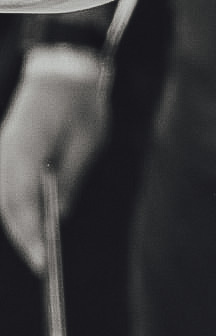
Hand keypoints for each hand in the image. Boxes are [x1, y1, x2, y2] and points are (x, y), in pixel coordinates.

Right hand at [0, 65, 106, 272]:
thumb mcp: (87, 142)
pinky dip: (16, 207)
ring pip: (3, 199)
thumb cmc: (80, 104)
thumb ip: (70, 178)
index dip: (31, 235)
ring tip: (39, 248)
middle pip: (7, 206)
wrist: (62, 71)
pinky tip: (32, 221)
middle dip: (23, 236)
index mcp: (25, 152)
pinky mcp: (5, 151)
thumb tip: (60, 215)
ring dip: (19, 223)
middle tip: (42, 264)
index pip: (22, 204)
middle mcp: (4, 155)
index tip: (43, 260)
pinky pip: (5, 187)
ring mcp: (1, 152)